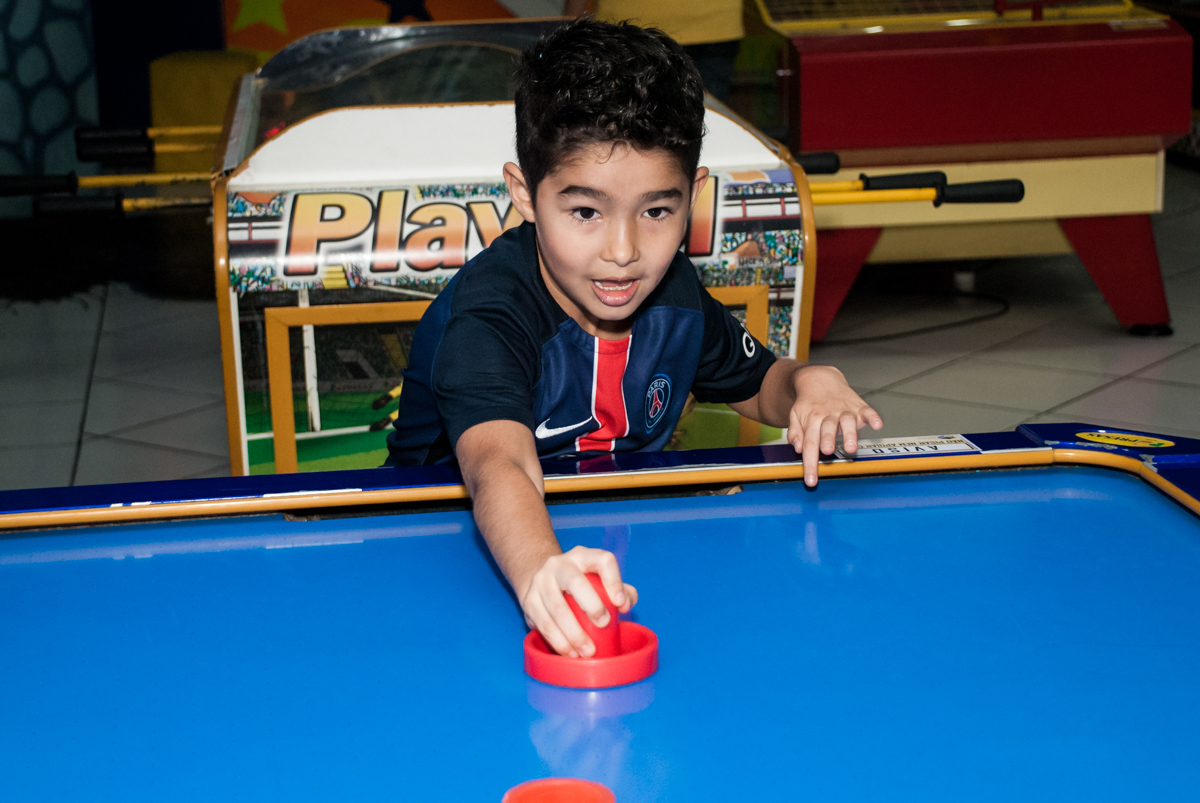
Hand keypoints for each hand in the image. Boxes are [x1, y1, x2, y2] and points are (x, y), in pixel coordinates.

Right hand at [519, 546, 637, 657]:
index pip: (603, 560)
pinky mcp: (529, 600)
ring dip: (574, 634)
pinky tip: (570, 652)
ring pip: (557, 609)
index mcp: (583, 556)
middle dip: (592, 606)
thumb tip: (626, 603)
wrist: (539, 576)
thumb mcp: (598, 578)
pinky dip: (559, 642)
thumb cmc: (579, 582)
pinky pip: (544, 624)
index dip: (614, 581)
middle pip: (576, 583)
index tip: (621, 604)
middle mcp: (560, 565)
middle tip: (604, 624)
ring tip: (588, 651)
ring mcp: (541, 581)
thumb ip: (620, 589)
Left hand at [787, 364, 881, 486]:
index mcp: (812, 420)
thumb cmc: (808, 403)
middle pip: (828, 429)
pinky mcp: (858, 406)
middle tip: (827, 451)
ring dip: (849, 433)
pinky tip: (877, 425)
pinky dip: (873, 417)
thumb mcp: (795, 415)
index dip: (810, 463)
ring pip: (848, 421)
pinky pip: (867, 411)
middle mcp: (828, 415)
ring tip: (851, 447)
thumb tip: (798, 448)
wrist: (820, 379)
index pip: (809, 444)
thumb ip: (795, 432)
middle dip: (828, 440)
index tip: (811, 480)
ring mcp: (844, 410)